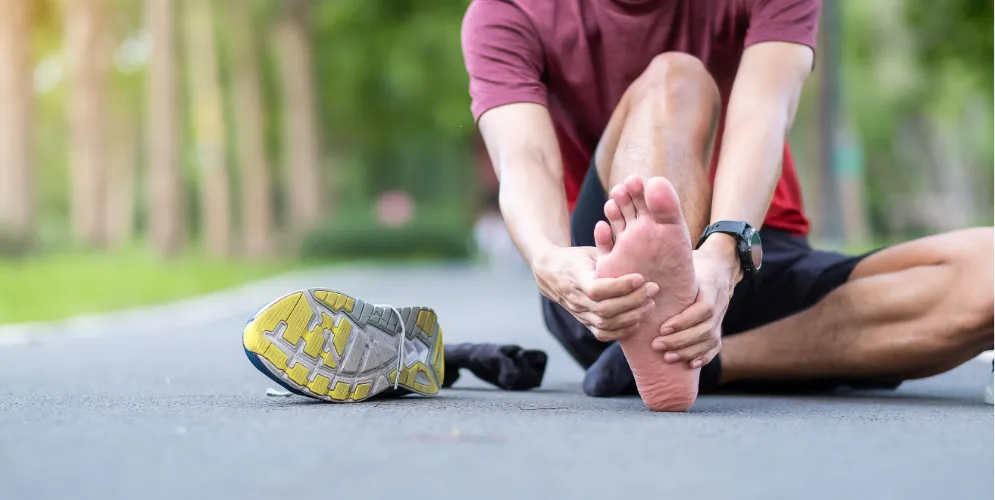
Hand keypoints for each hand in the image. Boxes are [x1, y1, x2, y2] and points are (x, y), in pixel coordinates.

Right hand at [532, 245, 659, 340]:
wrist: (551, 274)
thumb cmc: (576, 259)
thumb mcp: (589, 251)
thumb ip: (604, 248)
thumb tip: (615, 228)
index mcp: (576, 278)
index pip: (597, 289)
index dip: (620, 286)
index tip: (641, 278)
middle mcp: (576, 299)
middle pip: (605, 309)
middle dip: (633, 301)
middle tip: (653, 289)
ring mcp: (580, 314)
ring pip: (606, 324)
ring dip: (631, 316)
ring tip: (649, 304)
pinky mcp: (585, 323)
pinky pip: (603, 334)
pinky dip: (622, 331)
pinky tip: (637, 320)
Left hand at [650, 237, 740, 367]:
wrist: (721, 266)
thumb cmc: (694, 263)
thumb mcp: (685, 261)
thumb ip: (667, 267)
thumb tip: (640, 272)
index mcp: (710, 287)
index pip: (703, 308)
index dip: (684, 321)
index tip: (663, 328)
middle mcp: (720, 303)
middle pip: (705, 328)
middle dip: (680, 340)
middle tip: (657, 345)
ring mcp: (721, 317)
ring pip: (710, 339)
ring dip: (688, 351)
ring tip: (667, 357)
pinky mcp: (720, 326)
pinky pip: (716, 346)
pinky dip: (704, 357)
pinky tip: (690, 365)